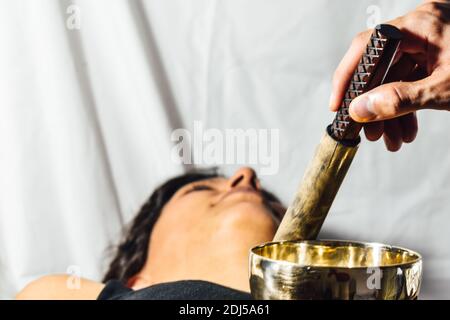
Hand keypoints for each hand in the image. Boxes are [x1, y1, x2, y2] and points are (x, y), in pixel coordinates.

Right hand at [330, 1, 449, 150]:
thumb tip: (359, 110)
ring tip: (392, 141)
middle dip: (374, 106)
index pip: (367, 46)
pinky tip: (407, 130)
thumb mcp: (444, 88)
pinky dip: (407, 108)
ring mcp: (430, 43)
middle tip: (369, 134)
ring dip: (391, 113)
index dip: (347, 77)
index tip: (338, 106)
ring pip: (396, 80)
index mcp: (420, 24)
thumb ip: (398, 100)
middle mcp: (421, 29)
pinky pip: (412, 82)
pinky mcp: (438, 58)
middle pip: (380, 68)